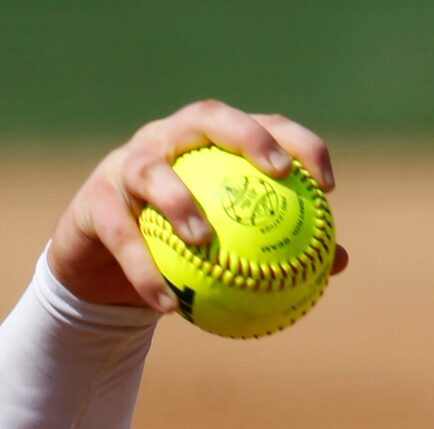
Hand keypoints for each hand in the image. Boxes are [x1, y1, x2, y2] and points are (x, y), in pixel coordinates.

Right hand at [47, 101, 347, 312]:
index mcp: (208, 146)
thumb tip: (339, 261)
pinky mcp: (94, 201)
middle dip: (245, 136)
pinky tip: (166, 305)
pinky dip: (143, 271)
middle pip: (207, 118)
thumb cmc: (179, 254)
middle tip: (276, 173)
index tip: (328, 185)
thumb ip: (278, 251)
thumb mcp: (229, 253)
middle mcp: (167, 140)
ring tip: (202, 238)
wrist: (104, 269)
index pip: (259, 126)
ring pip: (151, 168)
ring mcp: (126, 164)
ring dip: (178, 200)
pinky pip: (121, 236)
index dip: (297, 142)